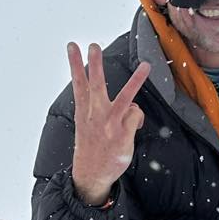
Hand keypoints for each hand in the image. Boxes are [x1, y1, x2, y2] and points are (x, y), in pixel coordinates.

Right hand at [67, 42, 149, 205]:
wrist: (90, 174)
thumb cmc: (91, 146)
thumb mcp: (87, 125)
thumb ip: (102, 110)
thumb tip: (132, 106)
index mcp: (84, 111)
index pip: (79, 83)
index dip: (75, 64)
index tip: (72, 46)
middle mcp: (96, 115)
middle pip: (96, 85)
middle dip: (95, 64)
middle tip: (93, 46)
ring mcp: (110, 125)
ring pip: (127, 97)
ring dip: (137, 80)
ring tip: (146, 65)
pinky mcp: (123, 135)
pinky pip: (137, 115)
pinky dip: (137, 118)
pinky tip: (133, 126)